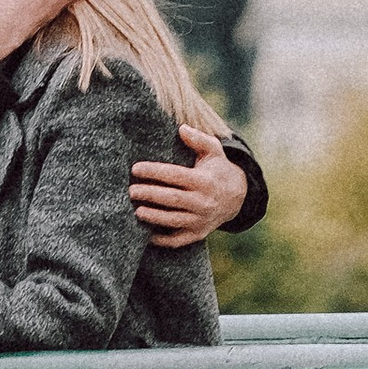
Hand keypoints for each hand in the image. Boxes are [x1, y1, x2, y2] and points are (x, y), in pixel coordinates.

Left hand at [130, 125, 246, 247]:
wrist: (237, 197)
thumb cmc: (217, 169)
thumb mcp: (213, 151)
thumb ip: (198, 139)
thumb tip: (181, 128)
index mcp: (204, 181)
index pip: (175, 175)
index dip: (154, 172)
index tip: (135, 168)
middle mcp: (203, 202)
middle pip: (172, 199)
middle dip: (149, 194)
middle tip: (130, 191)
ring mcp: (201, 220)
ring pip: (174, 220)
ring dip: (154, 217)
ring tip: (136, 211)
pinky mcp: (198, 234)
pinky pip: (178, 240)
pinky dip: (162, 240)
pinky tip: (146, 235)